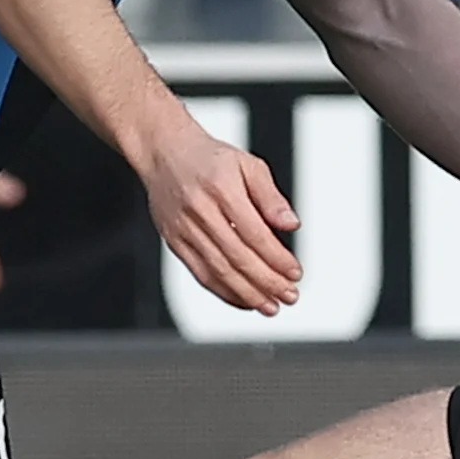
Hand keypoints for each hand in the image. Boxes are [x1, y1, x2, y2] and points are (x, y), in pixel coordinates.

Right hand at [141, 112, 300, 314]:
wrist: (164, 153)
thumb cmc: (209, 159)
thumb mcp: (248, 165)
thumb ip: (271, 197)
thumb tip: (291, 225)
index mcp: (221, 189)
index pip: (255, 233)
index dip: (277, 258)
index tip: (295, 273)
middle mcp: (200, 211)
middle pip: (237, 257)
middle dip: (267, 282)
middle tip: (289, 296)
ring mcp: (184, 229)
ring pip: (218, 270)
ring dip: (247, 293)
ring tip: (270, 306)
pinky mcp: (174, 241)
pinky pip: (200, 273)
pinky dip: (223, 291)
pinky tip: (243, 300)